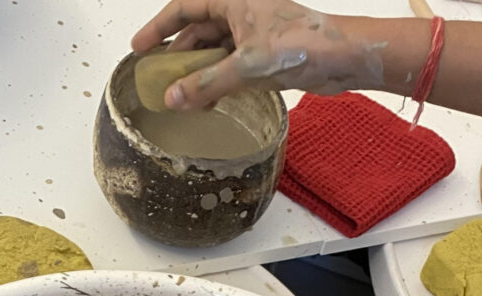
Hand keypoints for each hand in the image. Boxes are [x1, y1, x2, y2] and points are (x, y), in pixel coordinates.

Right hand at [131, 2, 382, 109]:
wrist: (341, 57)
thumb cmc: (301, 45)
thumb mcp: (246, 65)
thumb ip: (206, 84)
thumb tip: (172, 99)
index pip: (183, 8)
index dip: (158, 28)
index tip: (139, 49)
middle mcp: (240, 11)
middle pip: (198, 31)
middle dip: (178, 55)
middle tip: (158, 79)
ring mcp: (253, 33)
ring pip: (215, 51)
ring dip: (199, 73)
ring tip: (181, 96)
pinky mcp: (265, 54)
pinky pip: (232, 66)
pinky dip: (219, 82)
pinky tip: (209, 101)